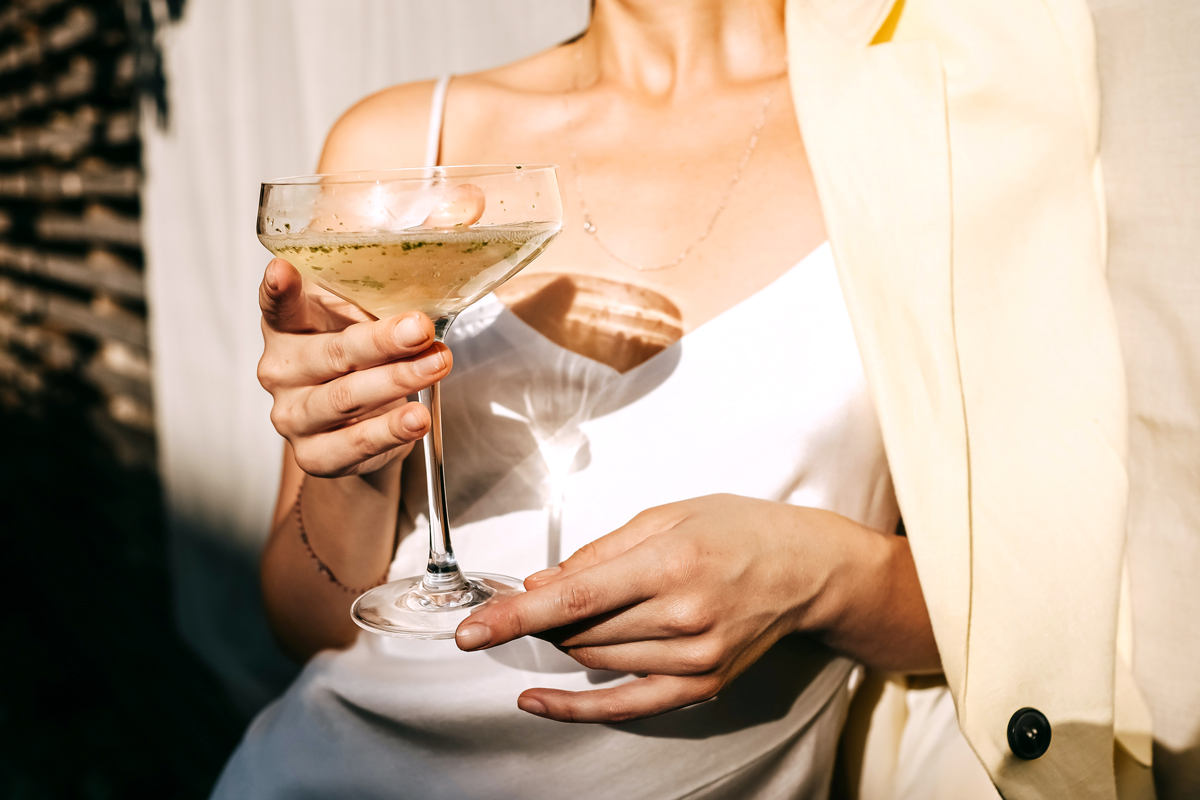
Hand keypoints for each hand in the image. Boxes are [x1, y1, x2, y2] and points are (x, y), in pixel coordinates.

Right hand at [256, 258, 451, 476]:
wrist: (363, 427)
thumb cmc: (366, 357)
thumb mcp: (375, 313)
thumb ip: (400, 275)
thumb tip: (465, 211)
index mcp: (289, 325)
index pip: (277, 304)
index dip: (279, 289)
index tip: (283, 270)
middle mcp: (282, 369)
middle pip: (331, 353)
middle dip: (380, 340)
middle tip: (421, 327)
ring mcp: (294, 415)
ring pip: (345, 398)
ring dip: (397, 380)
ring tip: (437, 365)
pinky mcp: (315, 455)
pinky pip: (354, 444)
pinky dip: (389, 430)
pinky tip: (417, 418)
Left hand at [454, 495, 862, 721]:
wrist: (806, 568)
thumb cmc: (736, 529)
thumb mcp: (666, 516)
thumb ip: (599, 552)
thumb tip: (540, 583)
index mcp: (670, 562)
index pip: (574, 598)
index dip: (514, 617)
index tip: (469, 631)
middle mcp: (683, 615)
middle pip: (580, 632)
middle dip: (543, 617)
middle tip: (535, 598)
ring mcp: (695, 657)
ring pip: (595, 660)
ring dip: (566, 641)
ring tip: (576, 615)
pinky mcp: (703, 685)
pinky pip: (626, 705)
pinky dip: (575, 708)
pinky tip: (537, 701)